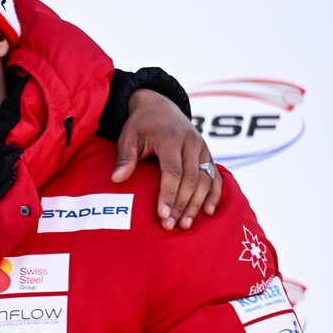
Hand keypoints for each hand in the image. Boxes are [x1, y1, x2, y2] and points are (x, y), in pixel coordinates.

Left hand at [111, 89, 221, 231]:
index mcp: (171, 139)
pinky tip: (208, 211)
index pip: (173, 172)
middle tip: (171, 226)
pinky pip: (215, 175)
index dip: (169, 195)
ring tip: (186, 224)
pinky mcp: (208, 153)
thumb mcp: (128, 137)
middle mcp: (191, 144)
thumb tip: (117, 179)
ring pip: (205, 179)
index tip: (162, 215)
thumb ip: (125, 158)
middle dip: (182, 205)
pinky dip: (214, 193)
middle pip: (191, 179)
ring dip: (197, 203)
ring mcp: (202, 148)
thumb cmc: (141, 125)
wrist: (160, 107)